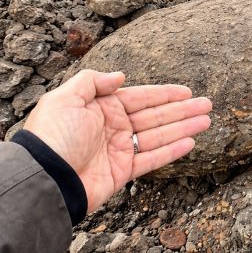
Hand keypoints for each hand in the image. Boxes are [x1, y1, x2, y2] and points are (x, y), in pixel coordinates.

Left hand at [24, 70, 211, 212]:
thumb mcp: (66, 97)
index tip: (187, 91)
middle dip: (182, 109)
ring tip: (206, 120)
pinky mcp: (122, 171)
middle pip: (155, 115)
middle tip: (207, 103)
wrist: (44, 177)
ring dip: (184, 127)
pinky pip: (152, 158)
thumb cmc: (53, 136)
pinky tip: (190, 141)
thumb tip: (120, 75)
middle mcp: (113, 127)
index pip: (140, 97)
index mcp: (101, 107)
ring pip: (159, 135)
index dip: (164, 93)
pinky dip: (172, 151)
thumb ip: (92, 81)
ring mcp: (119, 149)